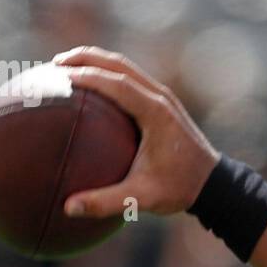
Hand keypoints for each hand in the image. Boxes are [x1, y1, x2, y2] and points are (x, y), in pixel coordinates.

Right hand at [51, 46, 217, 217]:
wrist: (213, 183)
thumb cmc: (180, 189)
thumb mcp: (143, 198)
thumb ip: (106, 202)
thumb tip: (69, 208)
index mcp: (156, 113)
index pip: (118, 84)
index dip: (89, 75)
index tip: (60, 76)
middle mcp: (160, 97)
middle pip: (119, 65)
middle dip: (86, 58)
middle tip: (54, 64)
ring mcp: (163, 97)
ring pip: (125, 68)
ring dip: (96, 62)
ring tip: (64, 67)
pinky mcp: (162, 103)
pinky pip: (130, 80)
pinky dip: (107, 76)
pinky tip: (87, 89)